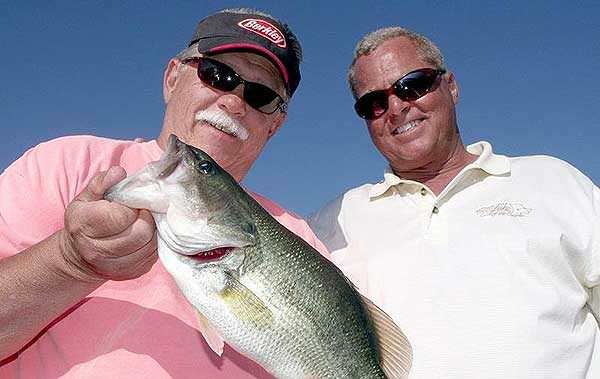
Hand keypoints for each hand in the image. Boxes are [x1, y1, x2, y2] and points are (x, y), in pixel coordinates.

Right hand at [60, 167, 156, 281]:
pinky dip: (154, 243)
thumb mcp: (86, 198)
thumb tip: (118, 172)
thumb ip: (101, 183)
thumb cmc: (86, 221)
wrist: (80, 256)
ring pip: (150, 245)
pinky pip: (154, 256)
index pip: (121, 216)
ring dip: (153, 231)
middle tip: (143, 211)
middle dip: (147, 218)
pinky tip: (145, 236)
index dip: (133, 206)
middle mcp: (96, 250)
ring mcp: (114, 267)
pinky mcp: (131, 274)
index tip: (133, 202)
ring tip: (144, 222)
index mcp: (84, 226)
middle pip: (140, 233)